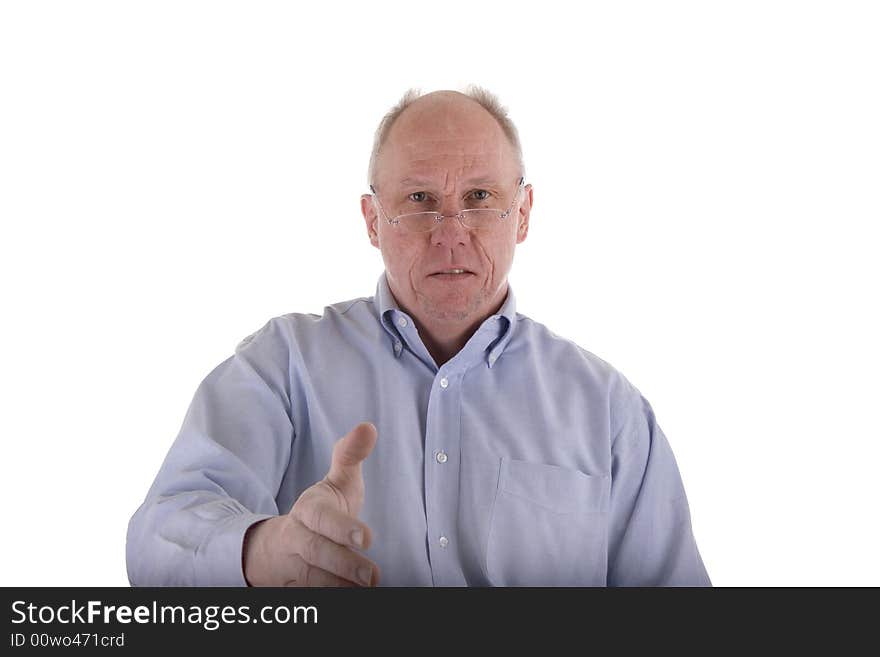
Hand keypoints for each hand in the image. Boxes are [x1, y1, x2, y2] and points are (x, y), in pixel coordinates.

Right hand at [243, 422, 379, 586]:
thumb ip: (350, 456)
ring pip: (311, 580)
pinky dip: (328, 597)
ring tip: (367, 589)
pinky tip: (352, 597)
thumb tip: (369, 427)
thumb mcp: (335, 483)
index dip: (341, 528)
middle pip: (315, 552)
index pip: (321, 518)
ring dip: (338, 586)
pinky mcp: (294, 588)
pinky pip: (308, 595)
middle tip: (371, 576)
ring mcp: (293, 567)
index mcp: (308, 510)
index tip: (366, 537)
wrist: (276, 548)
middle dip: (343, 564)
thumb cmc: (321, 511)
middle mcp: (297, 539)